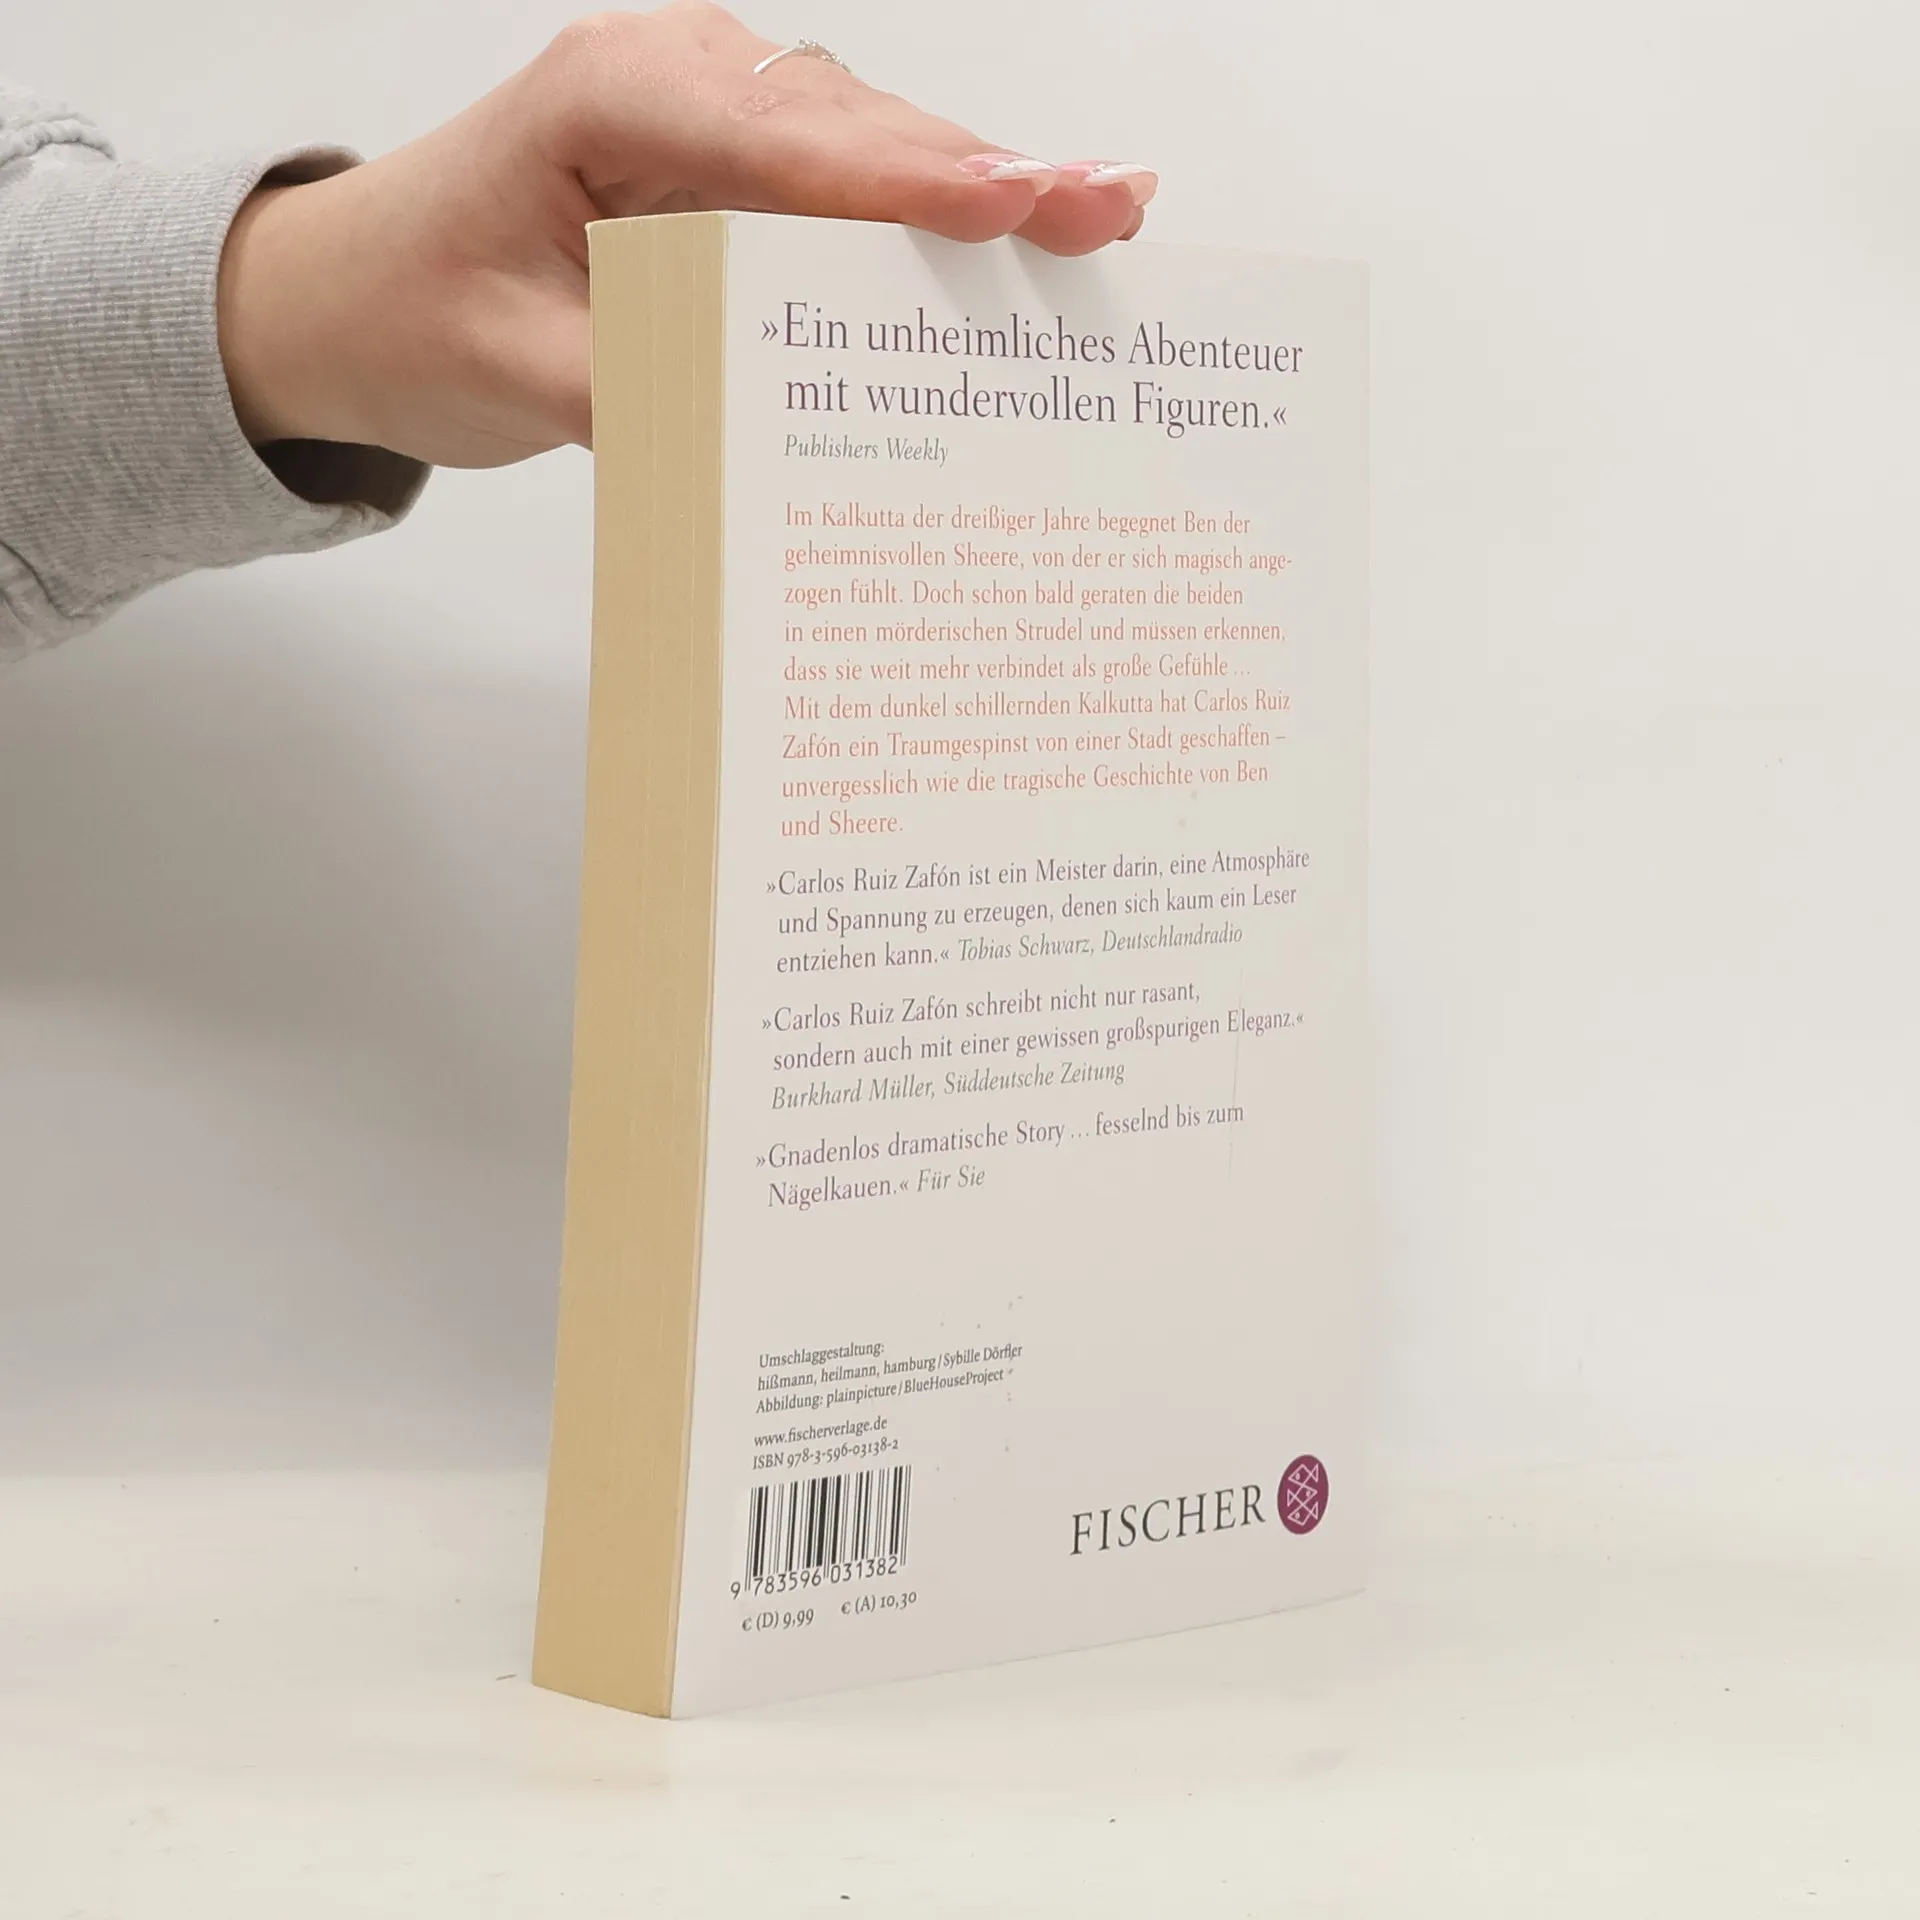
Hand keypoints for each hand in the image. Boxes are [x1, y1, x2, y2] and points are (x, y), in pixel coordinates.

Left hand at [217, 3, 1157, 467]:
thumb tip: (778, 450)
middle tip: (1110, 206)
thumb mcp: (513, 376)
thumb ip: (645, 401)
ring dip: (973, 193)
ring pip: (865, 148)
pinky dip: (921, 222)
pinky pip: (841, 186)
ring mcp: (709, 117)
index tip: (1019, 203)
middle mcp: (674, 83)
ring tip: (1091, 222)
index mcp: (608, 98)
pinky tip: (1008, 244)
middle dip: (986, 173)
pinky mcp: (728, 169)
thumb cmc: (411, 313)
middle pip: (855, 129)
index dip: (912, 179)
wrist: (345, 297)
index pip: (786, 142)